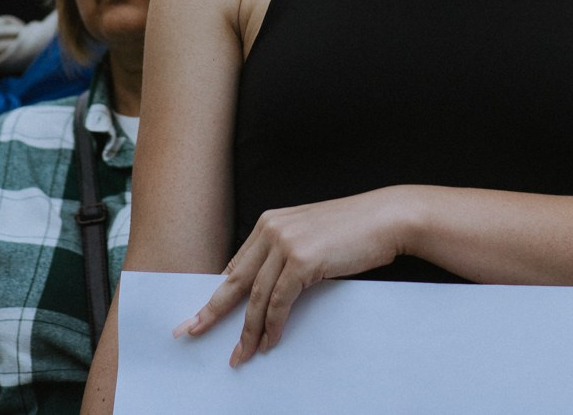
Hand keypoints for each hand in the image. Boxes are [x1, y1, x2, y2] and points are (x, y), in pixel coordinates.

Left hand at [172, 187, 410, 364]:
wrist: (384, 218)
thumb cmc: (352, 230)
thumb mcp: (309, 237)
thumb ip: (283, 255)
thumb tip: (263, 290)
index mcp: (269, 222)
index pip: (237, 265)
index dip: (218, 294)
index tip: (200, 315)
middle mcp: (271, 229)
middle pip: (234, 280)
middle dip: (210, 311)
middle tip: (188, 333)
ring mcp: (285, 243)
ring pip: (256, 298)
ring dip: (248, 332)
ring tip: (241, 356)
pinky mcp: (302, 260)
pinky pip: (279, 302)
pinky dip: (272, 326)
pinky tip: (269, 342)